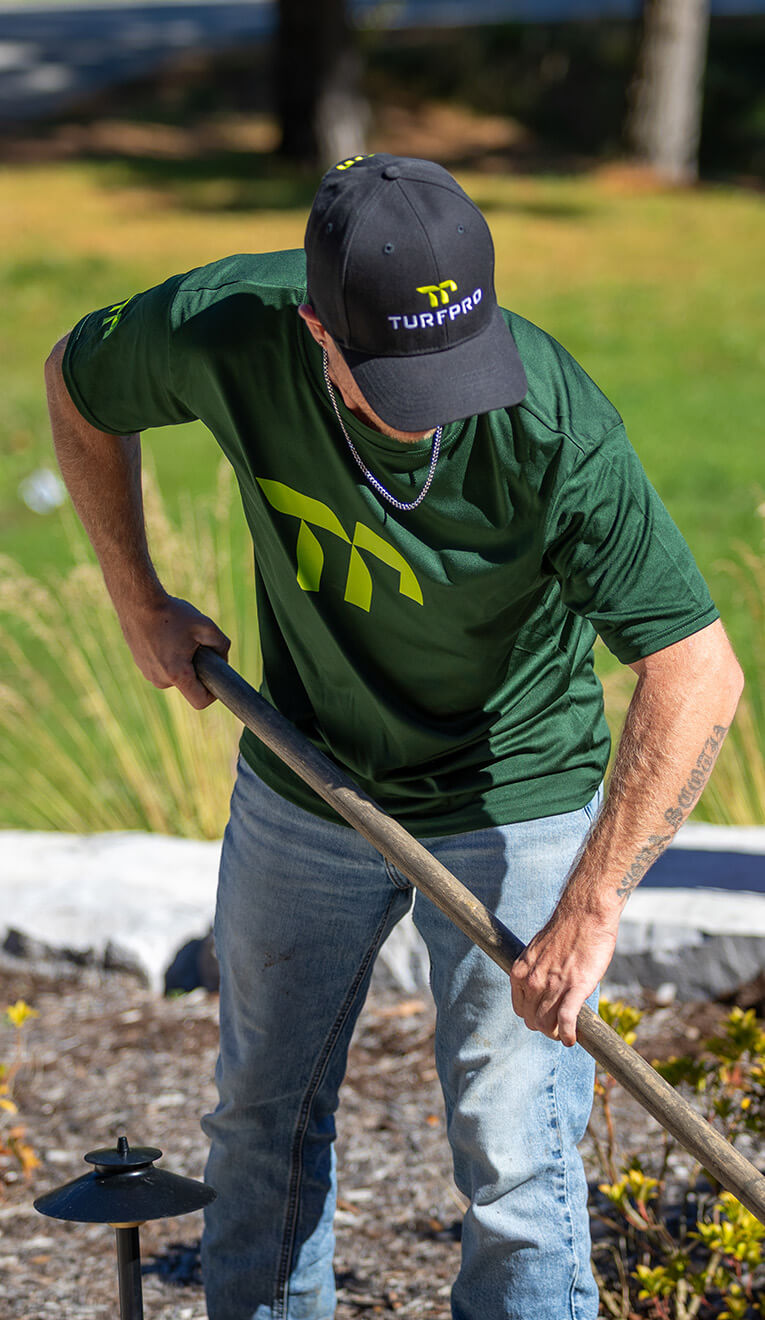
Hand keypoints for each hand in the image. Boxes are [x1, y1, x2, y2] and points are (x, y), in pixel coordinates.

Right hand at [119, 592, 230, 709]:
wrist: (138, 601)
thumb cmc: (172, 614)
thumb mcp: (206, 625)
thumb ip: (222, 645)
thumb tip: (223, 659)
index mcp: (177, 674)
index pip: (199, 701)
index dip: (213, 694)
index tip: (217, 678)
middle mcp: (160, 680)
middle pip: (188, 685)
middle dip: (197, 669)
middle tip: (197, 644)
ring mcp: (147, 673)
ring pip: (175, 675)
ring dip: (183, 661)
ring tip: (179, 637)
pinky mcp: (141, 665)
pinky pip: (162, 667)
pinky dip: (169, 656)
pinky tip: (167, 636)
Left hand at [509, 907, 618, 1047]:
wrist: (584, 914)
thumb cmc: (565, 931)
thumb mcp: (537, 952)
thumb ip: (535, 971)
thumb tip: (539, 987)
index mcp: (519, 973)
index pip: (521, 1010)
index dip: (534, 1017)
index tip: (546, 1017)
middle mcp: (532, 982)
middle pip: (533, 1021)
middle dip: (546, 1028)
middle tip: (560, 1027)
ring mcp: (552, 986)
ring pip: (548, 1026)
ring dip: (557, 1034)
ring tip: (567, 1033)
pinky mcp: (575, 987)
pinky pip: (566, 1020)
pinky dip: (568, 1034)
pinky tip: (572, 1039)